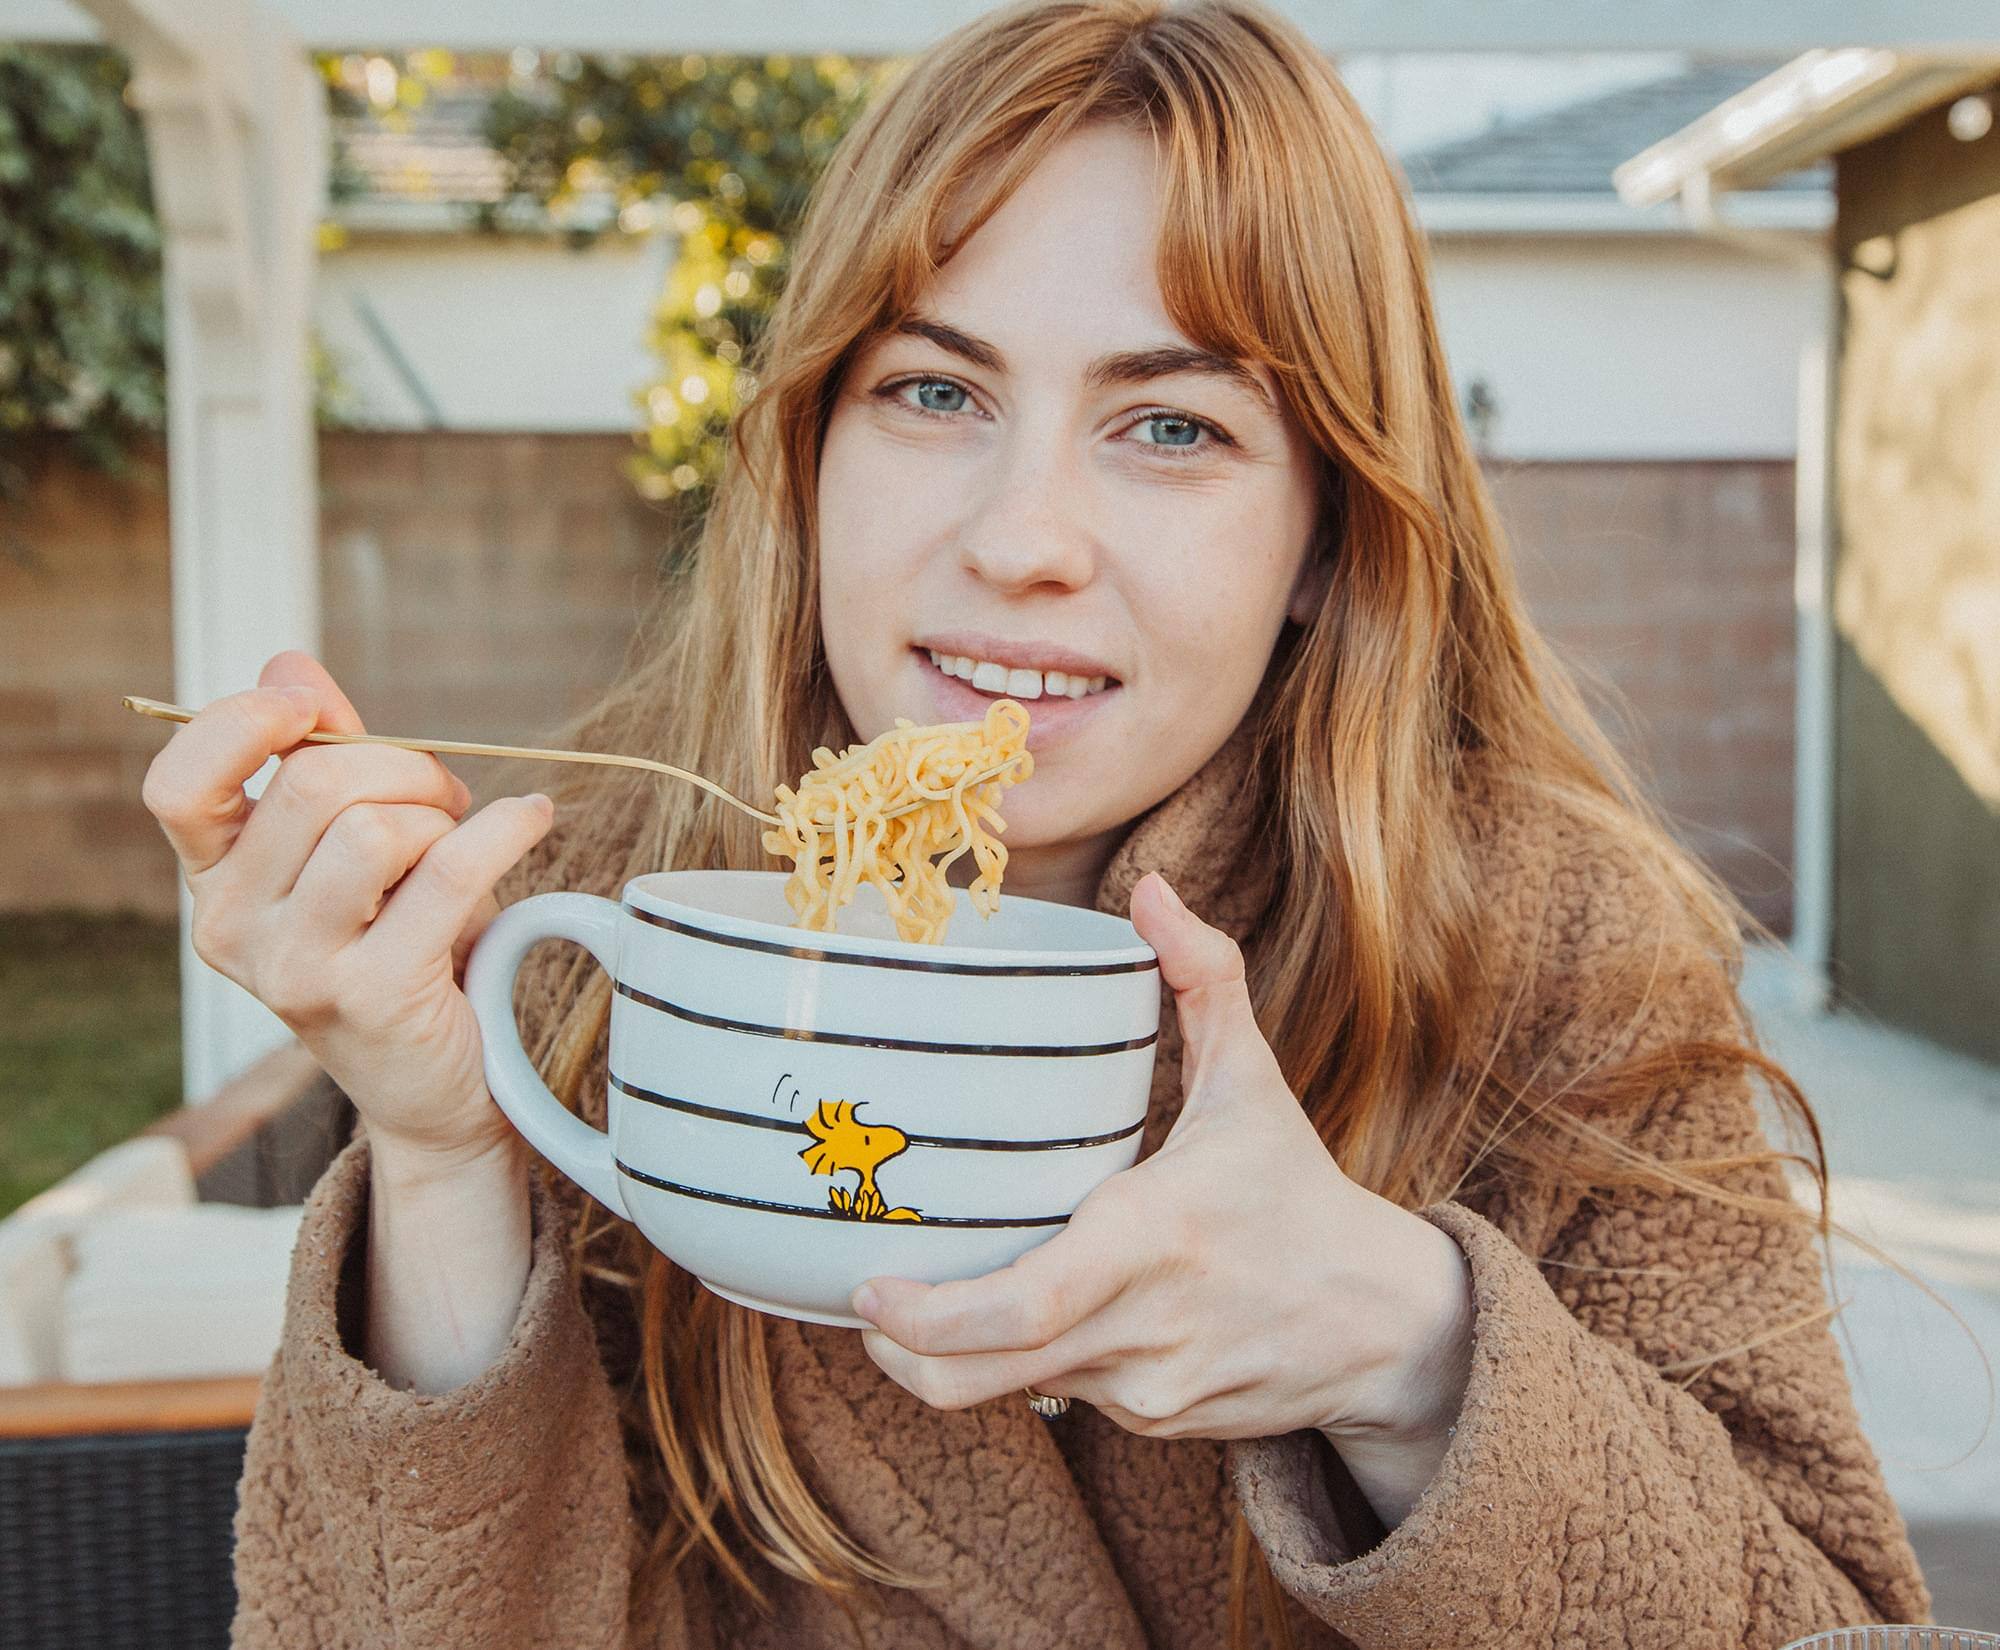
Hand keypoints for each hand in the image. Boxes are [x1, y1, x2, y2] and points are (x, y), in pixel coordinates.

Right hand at [140, 650, 556, 1184]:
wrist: (436, 1086)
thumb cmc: (400, 943)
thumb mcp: (352, 845)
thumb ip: (319, 756)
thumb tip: (289, 665)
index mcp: (213, 883)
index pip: (178, 785)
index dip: (240, 724)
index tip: (309, 708)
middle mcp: (231, 929)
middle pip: (311, 785)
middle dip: (399, 768)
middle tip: (442, 798)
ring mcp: (295, 970)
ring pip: (373, 829)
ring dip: (440, 817)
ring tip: (461, 842)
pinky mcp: (372, 995)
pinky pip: (449, 872)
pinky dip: (505, 831)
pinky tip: (532, 821)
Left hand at [852, 871, 1474, 1523]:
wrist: (1383, 1326)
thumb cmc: (1296, 1191)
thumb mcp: (1256, 1079)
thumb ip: (1204, 977)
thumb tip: (1151, 888)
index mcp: (1152, 1238)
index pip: (1021, 1306)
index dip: (927, 1317)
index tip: (870, 1288)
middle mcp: (1139, 1327)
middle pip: (979, 1376)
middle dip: (903, 1353)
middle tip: (867, 1302)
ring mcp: (1143, 1389)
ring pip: (1011, 1389)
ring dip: (960, 1353)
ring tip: (928, 1304)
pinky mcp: (1151, 1423)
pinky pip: (1060, 1396)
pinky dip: (1028, 1363)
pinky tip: (1029, 1318)